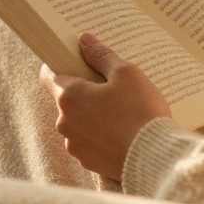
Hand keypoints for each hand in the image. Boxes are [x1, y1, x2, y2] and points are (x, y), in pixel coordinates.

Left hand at [38, 33, 172, 180]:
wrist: (155, 158)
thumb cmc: (140, 112)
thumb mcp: (126, 74)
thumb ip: (101, 56)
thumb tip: (84, 41)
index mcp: (69, 97)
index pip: (48, 76)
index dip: (59, 67)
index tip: (75, 64)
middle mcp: (65, 122)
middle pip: (67, 100)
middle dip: (84, 93)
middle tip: (111, 89)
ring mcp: (75, 145)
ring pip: (78, 122)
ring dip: (92, 116)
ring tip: (121, 115)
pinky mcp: (88, 162)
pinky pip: (89, 142)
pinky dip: (101, 136)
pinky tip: (122, 134)